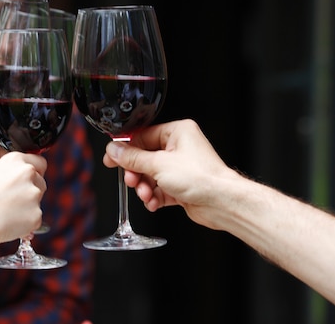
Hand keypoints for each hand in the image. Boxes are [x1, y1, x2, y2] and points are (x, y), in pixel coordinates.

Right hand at [0, 151, 46, 252]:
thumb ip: (9, 170)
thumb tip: (19, 173)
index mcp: (15, 160)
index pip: (39, 162)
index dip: (34, 172)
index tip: (29, 180)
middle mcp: (28, 173)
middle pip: (40, 182)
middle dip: (30, 191)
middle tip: (11, 201)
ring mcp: (33, 194)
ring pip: (37, 201)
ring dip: (27, 207)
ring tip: (5, 212)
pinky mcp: (36, 214)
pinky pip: (34, 218)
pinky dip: (25, 223)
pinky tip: (8, 222)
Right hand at [102, 119, 239, 228]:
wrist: (222, 203)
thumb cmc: (202, 178)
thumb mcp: (158, 165)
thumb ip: (132, 158)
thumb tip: (114, 150)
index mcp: (177, 132)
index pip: (143, 136)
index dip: (126, 149)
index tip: (112, 158)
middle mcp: (179, 147)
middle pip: (144, 157)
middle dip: (136, 172)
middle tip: (131, 180)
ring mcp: (180, 167)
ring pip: (150, 175)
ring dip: (144, 187)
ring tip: (145, 194)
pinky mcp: (181, 186)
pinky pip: (159, 189)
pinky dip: (153, 196)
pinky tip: (153, 202)